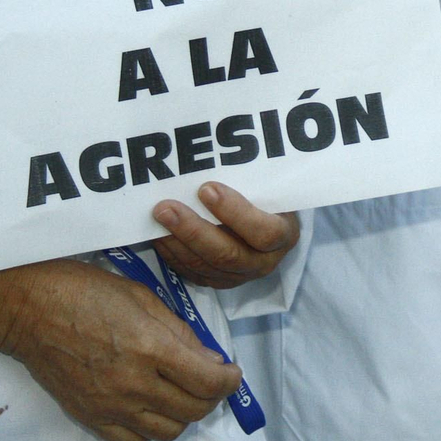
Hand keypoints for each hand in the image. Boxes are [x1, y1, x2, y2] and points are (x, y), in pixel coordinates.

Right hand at [0, 258, 243, 440]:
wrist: (30, 309)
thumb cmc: (86, 291)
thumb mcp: (143, 297)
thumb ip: (180, 332)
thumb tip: (211, 360)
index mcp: (150, 347)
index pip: (208, 382)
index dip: (230, 380)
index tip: (232, 372)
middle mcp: (133, 383)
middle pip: (194, 410)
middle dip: (213, 396)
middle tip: (210, 379)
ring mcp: (110, 405)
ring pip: (168, 431)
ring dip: (185, 414)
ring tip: (182, 392)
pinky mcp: (90, 416)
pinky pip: (134, 440)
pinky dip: (151, 429)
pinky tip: (151, 406)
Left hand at [152, 182, 299, 289]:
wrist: (268, 226)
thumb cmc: (267, 199)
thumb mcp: (269, 190)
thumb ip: (248, 183)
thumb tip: (210, 158)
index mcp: (283, 237)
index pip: (263, 232)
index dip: (234, 212)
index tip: (206, 188)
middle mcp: (263, 262)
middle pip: (227, 254)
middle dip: (193, 230)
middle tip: (166, 207)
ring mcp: (239, 277)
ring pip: (204, 265)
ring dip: (177, 241)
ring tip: (157, 216)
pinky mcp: (217, 282)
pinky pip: (192, 272)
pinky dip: (172, 253)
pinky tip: (157, 234)